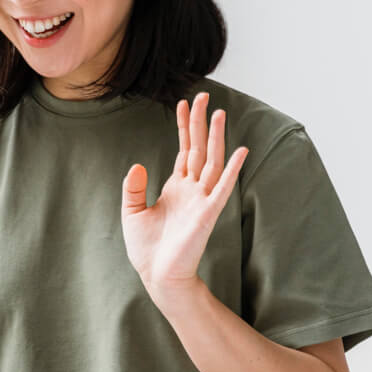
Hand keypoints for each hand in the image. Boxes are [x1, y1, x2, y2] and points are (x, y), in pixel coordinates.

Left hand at [120, 92, 247, 313]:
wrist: (157, 275)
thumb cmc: (147, 248)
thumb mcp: (132, 212)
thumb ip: (133, 188)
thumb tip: (137, 165)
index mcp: (175, 187)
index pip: (183, 150)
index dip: (184, 127)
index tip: (184, 103)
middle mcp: (192, 189)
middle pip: (199, 148)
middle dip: (201, 122)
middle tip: (204, 96)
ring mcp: (202, 200)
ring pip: (212, 161)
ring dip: (216, 138)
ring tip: (219, 112)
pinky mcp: (208, 213)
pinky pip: (222, 187)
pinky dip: (231, 169)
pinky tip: (239, 150)